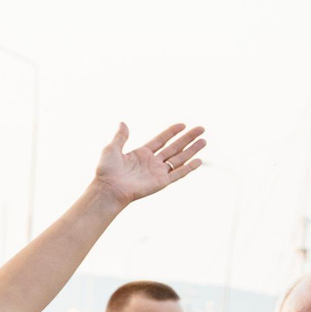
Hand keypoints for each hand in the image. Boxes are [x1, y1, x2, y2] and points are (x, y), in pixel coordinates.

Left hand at [91, 122, 207, 207]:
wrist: (108, 189)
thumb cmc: (106, 171)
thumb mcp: (112, 149)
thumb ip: (121, 137)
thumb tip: (122, 122)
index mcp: (141, 153)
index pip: (161, 140)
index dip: (172, 132)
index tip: (183, 125)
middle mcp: (152, 162)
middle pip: (174, 147)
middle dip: (188, 138)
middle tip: (201, 129)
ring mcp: (158, 172)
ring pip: (179, 159)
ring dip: (192, 150)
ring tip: (204, 141)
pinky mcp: (161, 182)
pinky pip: (178, 174)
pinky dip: (189, 168)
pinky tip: (199, 160)